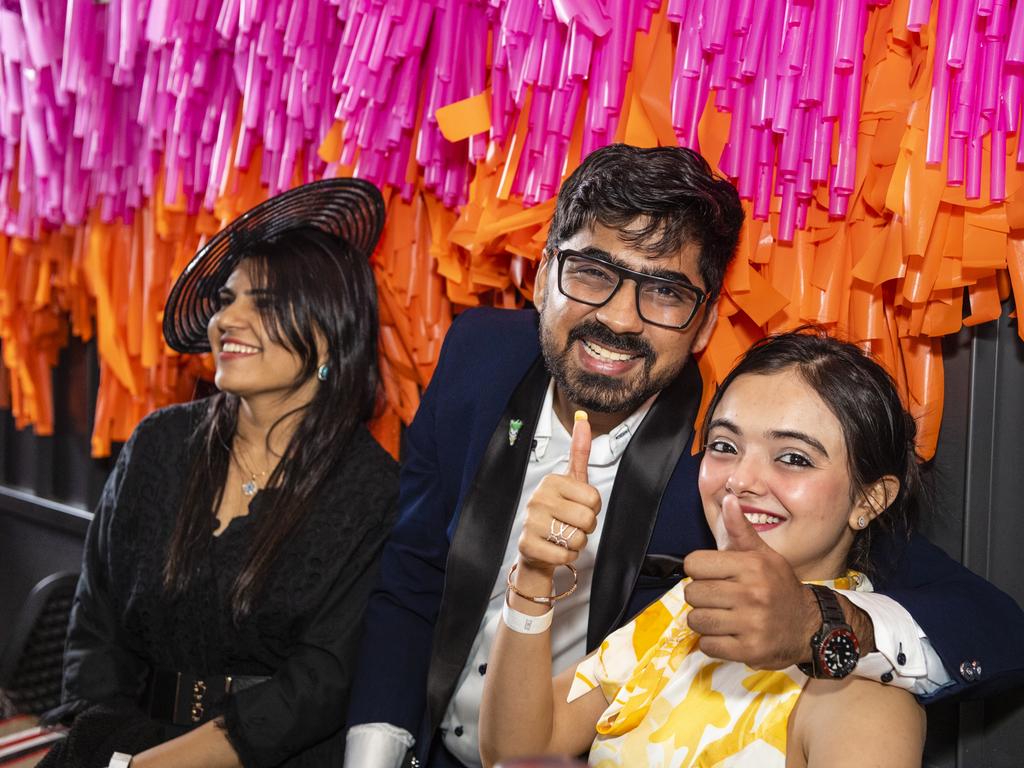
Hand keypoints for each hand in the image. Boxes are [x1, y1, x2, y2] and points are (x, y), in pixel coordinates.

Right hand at [516, 412, 599, 578]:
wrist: (536, 548)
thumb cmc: (559, 512)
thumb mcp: (571, 482)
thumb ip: (579, 452)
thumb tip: (583, 419)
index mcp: (552, 481)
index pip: (594, 499)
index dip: (592, 509)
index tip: (578, 507)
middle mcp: (538, 498)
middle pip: (588, 520)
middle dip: (586, 528)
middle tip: (571, 525)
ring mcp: (530, 521)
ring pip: (578, 539)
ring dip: (576, 544)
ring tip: (562, 538)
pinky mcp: (527, 545)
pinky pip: (564, 556)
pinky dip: (566, 557)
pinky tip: (555, 550)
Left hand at [683, 495, 819, 668]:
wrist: (809, 625)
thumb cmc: (779, 587)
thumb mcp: (763, 555)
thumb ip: (740, 530)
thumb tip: (728, 500)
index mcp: (751, 566)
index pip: (694, 564)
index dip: (699, 570)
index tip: (712, 576)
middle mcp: (752, 593)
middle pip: (692, 593)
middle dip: (700, 597)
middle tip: (718, 598)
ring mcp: (751, 624)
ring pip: (696, 620)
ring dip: (704, 621)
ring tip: (722, 616)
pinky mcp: (749, 650)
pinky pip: (708, 646)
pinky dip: (712, 642)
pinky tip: (728, 635)